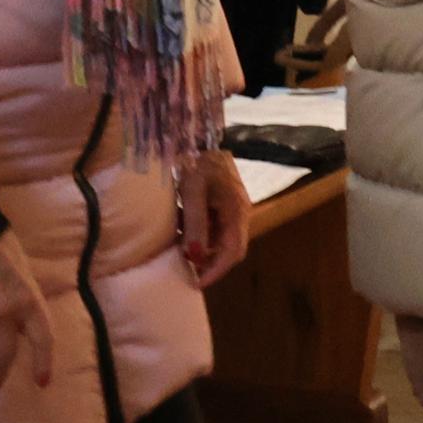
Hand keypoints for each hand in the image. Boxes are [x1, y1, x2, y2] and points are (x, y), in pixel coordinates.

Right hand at [0, 236, 61, 390]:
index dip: (43, 364)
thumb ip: (25, 300)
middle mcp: (5, 314)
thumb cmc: (2, 247)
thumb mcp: (25, 274)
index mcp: (29, 302)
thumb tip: (20, 324)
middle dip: (0, 371)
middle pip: (6, 353)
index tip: (41, 383)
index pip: (42, 340)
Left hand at [177, 148, 252, 289]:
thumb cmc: (198, 163)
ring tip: (183, 258)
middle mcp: (240, 213)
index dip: (217, 271)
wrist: (200, 138)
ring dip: (204, 252)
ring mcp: (233, 210)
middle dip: (211, 265)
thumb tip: (194, 255)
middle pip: (230, 249)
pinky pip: (215, 229)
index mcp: (237, 211)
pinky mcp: (223, 206)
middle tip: (189, 276)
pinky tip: (183, 238)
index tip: (198, 283)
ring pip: (222, 241)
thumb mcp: (192, 192)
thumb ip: (195, 223)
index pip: (233, 251)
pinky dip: (201, 238)